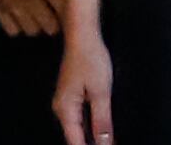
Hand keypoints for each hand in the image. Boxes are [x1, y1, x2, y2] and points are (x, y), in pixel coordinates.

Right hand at [55, 26, 113, 144]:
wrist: (83, 36)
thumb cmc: (91, 59)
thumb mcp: (101, 91)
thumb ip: (102, 119)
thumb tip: (104, 143)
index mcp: (65, 110)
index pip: (75, 141)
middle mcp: (61, 109)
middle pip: (75, 136)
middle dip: (91, 144)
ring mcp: (65, 102)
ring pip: (78, 128)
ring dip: (91, 136)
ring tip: (109, 141)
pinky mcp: (72, 96)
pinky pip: (80, 117)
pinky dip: (90, 125)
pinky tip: (102, 129)